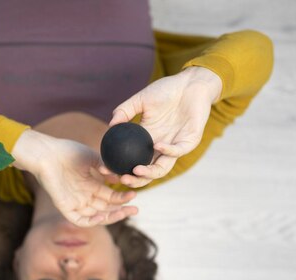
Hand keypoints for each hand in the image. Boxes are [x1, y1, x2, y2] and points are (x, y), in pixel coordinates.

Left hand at [12, 129, 137, 226]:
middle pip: (106, 209)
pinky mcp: (65, 207)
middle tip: (136, 209)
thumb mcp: (92, 158)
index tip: (135, 195)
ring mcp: (75, 203)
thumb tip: (119, 178)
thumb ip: (106, 168)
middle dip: (121, 210)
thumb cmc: (67, 151)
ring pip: (96, 216)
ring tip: (125, 211)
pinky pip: (80, 220)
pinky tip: (103, 217)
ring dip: (111, 216)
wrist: (47, 152)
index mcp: (90, 186)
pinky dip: (92, 221)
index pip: (110, 197)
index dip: (122, 198)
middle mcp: (84, 196)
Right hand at [99, 66, 221, 187]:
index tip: (105, 169)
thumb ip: (124, 111)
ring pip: (162, 168)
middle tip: (122, 179)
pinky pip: (177, 151)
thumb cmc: (166, 90)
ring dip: (149, 173)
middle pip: (147, 172)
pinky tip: (156, 146)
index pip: (133, 160)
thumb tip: (111, 124)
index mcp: (148, 140)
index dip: (120, 168)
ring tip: (136, 171)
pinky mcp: (190, 142)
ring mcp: (175, 146)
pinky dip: (167, 151)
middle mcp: (160, 148)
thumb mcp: (141, 100)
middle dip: (135, 181)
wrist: (190, 83)